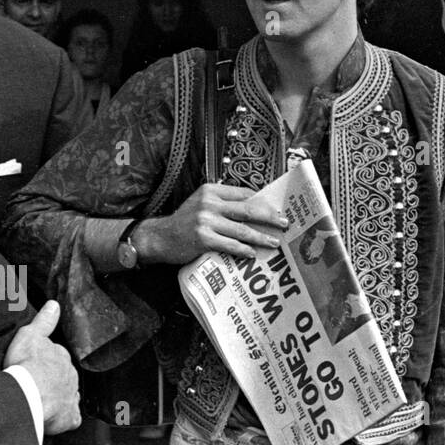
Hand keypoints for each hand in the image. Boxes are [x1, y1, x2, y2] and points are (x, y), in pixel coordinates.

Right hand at [4, 301, 81, 436]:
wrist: (29, 392)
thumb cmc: (27, 364)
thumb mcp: (31, 335)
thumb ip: (44, 321)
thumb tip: (54, 305)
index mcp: (61, 358)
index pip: (59, 358)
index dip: (49, 362)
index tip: (42, 366)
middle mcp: (70, 376)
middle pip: (64, 377)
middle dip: (56, 381)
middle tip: (40, 386)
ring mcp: (71, 397)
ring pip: (68, 396)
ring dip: (60, 398)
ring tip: (45, 403)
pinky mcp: (69, 416)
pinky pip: (71, 418)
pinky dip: (66, 419)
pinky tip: (58, 420)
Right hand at [137, 183, 287, 265]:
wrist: (159, 237)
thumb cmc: (185, 221)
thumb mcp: (201, 203)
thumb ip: (223, 202)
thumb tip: (254, 206)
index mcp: (211, 190)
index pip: (244, 193)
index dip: (263, 202)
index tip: (278, 209)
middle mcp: (209, 203)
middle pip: (248, 209)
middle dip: (269, 217)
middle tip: (284, 223)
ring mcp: (206, 220)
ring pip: (242, 229)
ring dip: (261, 237)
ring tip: (274, 243)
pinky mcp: (203, 238)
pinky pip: (230, 244)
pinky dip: (243, 249)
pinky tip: (252, 253)